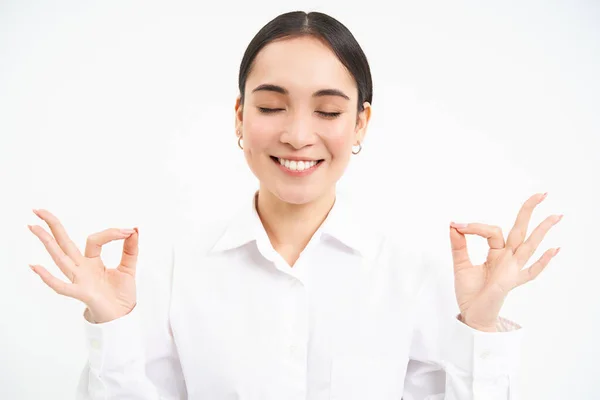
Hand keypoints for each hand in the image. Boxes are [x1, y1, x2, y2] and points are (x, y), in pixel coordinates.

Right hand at [28, 209, 138, 323]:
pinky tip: (35, 266)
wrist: (123, 317)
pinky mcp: (81, 293)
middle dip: (53, 227)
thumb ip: (131, 249)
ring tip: (33, 227)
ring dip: (47, 243)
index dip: (111, 233)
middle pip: (64, 244)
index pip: (94, 239)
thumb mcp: (129, 267)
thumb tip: (134, 229)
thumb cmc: (121, 295)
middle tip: (38, 210)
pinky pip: (61, 286)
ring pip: (60, 259)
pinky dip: (49, 277)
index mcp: (92, 261)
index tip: (129, 231)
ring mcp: (78, 280)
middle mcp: (81, 269)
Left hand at [449, 193, 561, 331]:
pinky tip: (554, 249)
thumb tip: (453, 225)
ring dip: (542, 231)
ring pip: (529, 246)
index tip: (456, 225)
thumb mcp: (460, 265)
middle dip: (529, 212)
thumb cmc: (470, 292)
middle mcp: (507, 258)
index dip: (475, 226)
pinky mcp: (512, 283)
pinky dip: (543, 261)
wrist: (472, 315)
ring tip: (555, 216)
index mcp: (495, 252)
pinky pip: (531, 271)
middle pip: (520, 231)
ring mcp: (512, 270)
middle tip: (541, 194)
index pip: (492, 231)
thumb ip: (458, 246)